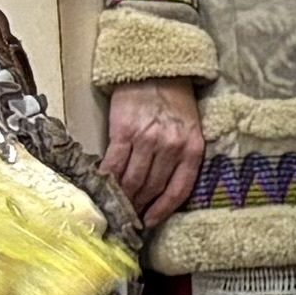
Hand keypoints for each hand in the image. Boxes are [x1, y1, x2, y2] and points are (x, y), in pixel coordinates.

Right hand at [97, 79, 205, 224]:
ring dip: (122, 197)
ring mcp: (147, 139)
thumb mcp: (191, 130)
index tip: (150, 224)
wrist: (157, 71)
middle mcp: (171, 146)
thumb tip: (159, 190)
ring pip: (132, 179)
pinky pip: (114, 163)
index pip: (178, 190)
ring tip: (115, 209)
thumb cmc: (175, 103)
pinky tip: (103, 188)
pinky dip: (108, 179)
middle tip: (127, 220)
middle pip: (152, 187)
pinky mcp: (123, 131)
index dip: (162, 210)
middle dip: (139, 207)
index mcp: (192, 148)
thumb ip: (181, 157)